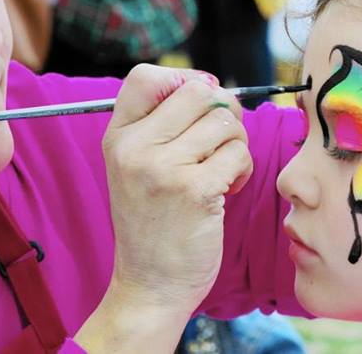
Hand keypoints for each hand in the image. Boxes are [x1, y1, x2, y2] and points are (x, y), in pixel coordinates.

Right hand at [101, 65, 252, 312]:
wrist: (150, 286)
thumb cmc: (154, 224)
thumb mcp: (136, 167)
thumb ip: (162, 125)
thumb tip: (212, 86)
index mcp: (118, 137)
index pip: (147, 75)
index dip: (184, 80)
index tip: (199, 108)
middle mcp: (134, 148)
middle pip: (199, 91)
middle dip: (223, 113)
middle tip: (221, 143)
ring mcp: (162, 168)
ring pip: (225, 122)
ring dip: (236, 145)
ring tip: (221, 172)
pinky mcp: (194, 190)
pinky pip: (238, 153)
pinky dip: (243, 170)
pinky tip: (227, 191)